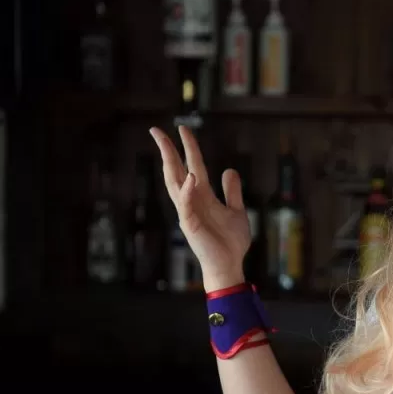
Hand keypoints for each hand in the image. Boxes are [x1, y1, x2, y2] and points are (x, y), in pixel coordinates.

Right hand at [150, 125, 250, 290]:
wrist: (230, 265)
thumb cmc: (230, 241)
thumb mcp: (236, 210)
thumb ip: (232, 191)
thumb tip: (229, 169)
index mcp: (202, 195)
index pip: (192, 165)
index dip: (188, 147)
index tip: (182, 129)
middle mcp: (192, 200)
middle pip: (175, 170)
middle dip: (167, 150)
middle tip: (156, 130)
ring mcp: (189, 212)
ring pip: (175, 184)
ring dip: (171, 164)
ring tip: (166, 144)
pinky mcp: (190, 225)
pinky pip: (186, 205)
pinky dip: (187, 191)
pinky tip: (191, 176)